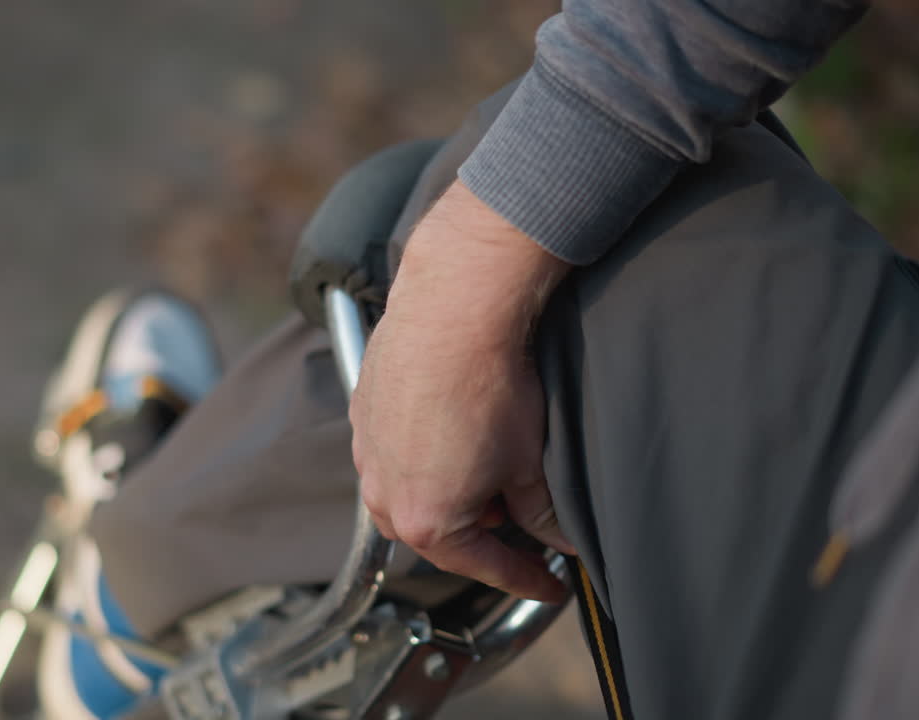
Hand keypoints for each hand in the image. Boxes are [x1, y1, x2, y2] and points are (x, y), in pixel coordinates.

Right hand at [350, 181, 573, 600]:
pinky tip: (454, 429)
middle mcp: (383, 493)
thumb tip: (555, 535)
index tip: (549, 584)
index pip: (483, 566)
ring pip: (409, 494)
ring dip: (446, 492)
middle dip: (479, 531)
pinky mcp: (362, 414)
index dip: (525, 578)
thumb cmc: (488, 387)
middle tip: (519, 515)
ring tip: (486, 464)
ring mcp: (366, 452)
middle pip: (437, 534)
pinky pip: (392, 453)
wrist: (454, 312)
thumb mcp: (529, 464)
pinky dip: (423, 455)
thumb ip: (541, 513)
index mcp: (425, 520)